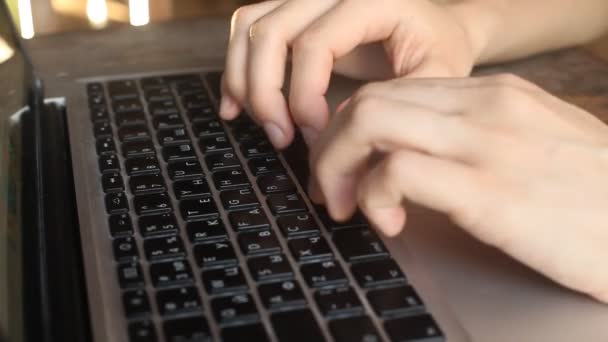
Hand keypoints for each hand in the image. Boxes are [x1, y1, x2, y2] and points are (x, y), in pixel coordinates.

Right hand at [220, 0, 479, 147]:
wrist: (439, 28)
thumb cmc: (439, 52)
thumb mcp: (437, 77)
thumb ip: (395, 102)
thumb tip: (339, 129)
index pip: (314, 43)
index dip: (304, 95)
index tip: (314, 134)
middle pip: (270, 32)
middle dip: (266, 93)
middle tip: (282, 138)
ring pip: (249, 27)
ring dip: (243, 81)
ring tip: (265, 125)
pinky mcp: (293, 11)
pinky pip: (248, 28)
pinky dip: (236, 66)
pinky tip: (236, 105)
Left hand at [310, 74, 607, 301]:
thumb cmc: (595, 198)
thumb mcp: (534, 148)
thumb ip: (474, 140)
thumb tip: (411, 157)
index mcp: (495, 94)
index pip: (394, 91)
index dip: (352, 129)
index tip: (345, 166)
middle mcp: (486, 107)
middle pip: (370, 101)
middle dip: (331, 147)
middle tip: (331, 190)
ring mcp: (488, 143)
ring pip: (370, 122)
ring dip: (338, 167)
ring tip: (347, 206)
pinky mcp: (490, 190)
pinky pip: (396, 172)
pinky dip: (375, 196)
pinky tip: (390, 223)